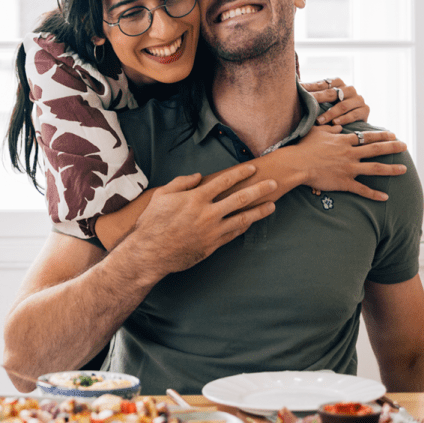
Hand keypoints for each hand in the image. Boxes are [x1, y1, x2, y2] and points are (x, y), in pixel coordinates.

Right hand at [134, 164, 276, 273]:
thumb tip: (198, 176)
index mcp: (196, 198)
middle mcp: (208, 213)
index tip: (252, 168)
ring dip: (259, 211)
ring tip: (272, 205)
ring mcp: (212, 231)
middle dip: (259, 189)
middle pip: (240, 198)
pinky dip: (244, 227)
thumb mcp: (162, 195)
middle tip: (273, 184)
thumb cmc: (152, 223)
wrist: (150, 253)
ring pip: (242, 218)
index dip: (240, 173)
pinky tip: (252, 222)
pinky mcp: (212, 245)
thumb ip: (181, 182)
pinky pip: (233, 234)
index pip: (225, 181)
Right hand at [297, 125, 406, 201]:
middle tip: (405, 146)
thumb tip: (338, 126)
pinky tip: (385, 197)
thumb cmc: (304, 147)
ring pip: (375, 168)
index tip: (393, 134)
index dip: (381, 135)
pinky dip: (374, 194)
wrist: (297, 164)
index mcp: (344, 141)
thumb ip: (330, 129)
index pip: (367, 136)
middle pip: (376, 149)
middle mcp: (350, 154)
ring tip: (404, 169)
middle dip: (392, 147)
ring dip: (391, 169)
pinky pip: (362, 189)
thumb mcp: (317, 132)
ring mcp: (349, 168)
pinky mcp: (344, 182)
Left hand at [302, 77, 369, 125]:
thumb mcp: (322, 101)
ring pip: (343, 105)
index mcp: (338, 83)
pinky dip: (344, 119)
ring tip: (320, 120)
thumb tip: (296, 86)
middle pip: (333, 93)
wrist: (354, 123)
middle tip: (309, 105)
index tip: (300, 91)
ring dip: (330, 113)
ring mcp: (358, 99)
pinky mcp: (365, 110)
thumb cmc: (332, 110)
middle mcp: (349, 89)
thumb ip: (312, 93)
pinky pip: (354, 114)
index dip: (312, 87)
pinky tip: (335, 123)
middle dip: (319, 99)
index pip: (324, 84)